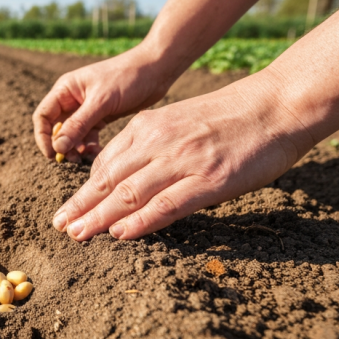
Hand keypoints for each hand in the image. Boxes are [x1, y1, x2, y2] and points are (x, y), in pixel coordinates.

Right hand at [33, 45, 176, 162]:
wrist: (156, 70)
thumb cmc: (126, 78)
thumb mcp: (101, 102)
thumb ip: (78, 125)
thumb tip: (58, 147)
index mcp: (65, 89)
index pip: (43, 116)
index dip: (43, 137)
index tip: (53, 154)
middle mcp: (72, 99)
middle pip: (56, 128)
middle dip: (62, 145)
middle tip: (73, 159)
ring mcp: (87, 108)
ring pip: (73, 134)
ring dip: (77, 147)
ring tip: (87, 157)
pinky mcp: (101, 116)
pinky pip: (88, 135)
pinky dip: (90, 145)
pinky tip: (98, 152)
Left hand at [51, 72, 315, 240]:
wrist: (278, 104)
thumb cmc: (234, 116)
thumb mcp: (181, 121)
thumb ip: (154, 144)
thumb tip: (131, 177)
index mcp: (150, 126)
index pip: (106, 163)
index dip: (84, 189)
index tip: (69, 208)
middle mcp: (159, 142)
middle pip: (108, 179)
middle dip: (81, 205)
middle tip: (60, 226)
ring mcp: (183, 161)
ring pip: (129, 193)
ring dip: (99, 217)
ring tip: (77, 234)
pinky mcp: (209, 180)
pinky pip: (165, 204)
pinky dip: (139, 221)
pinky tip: (119, 234)